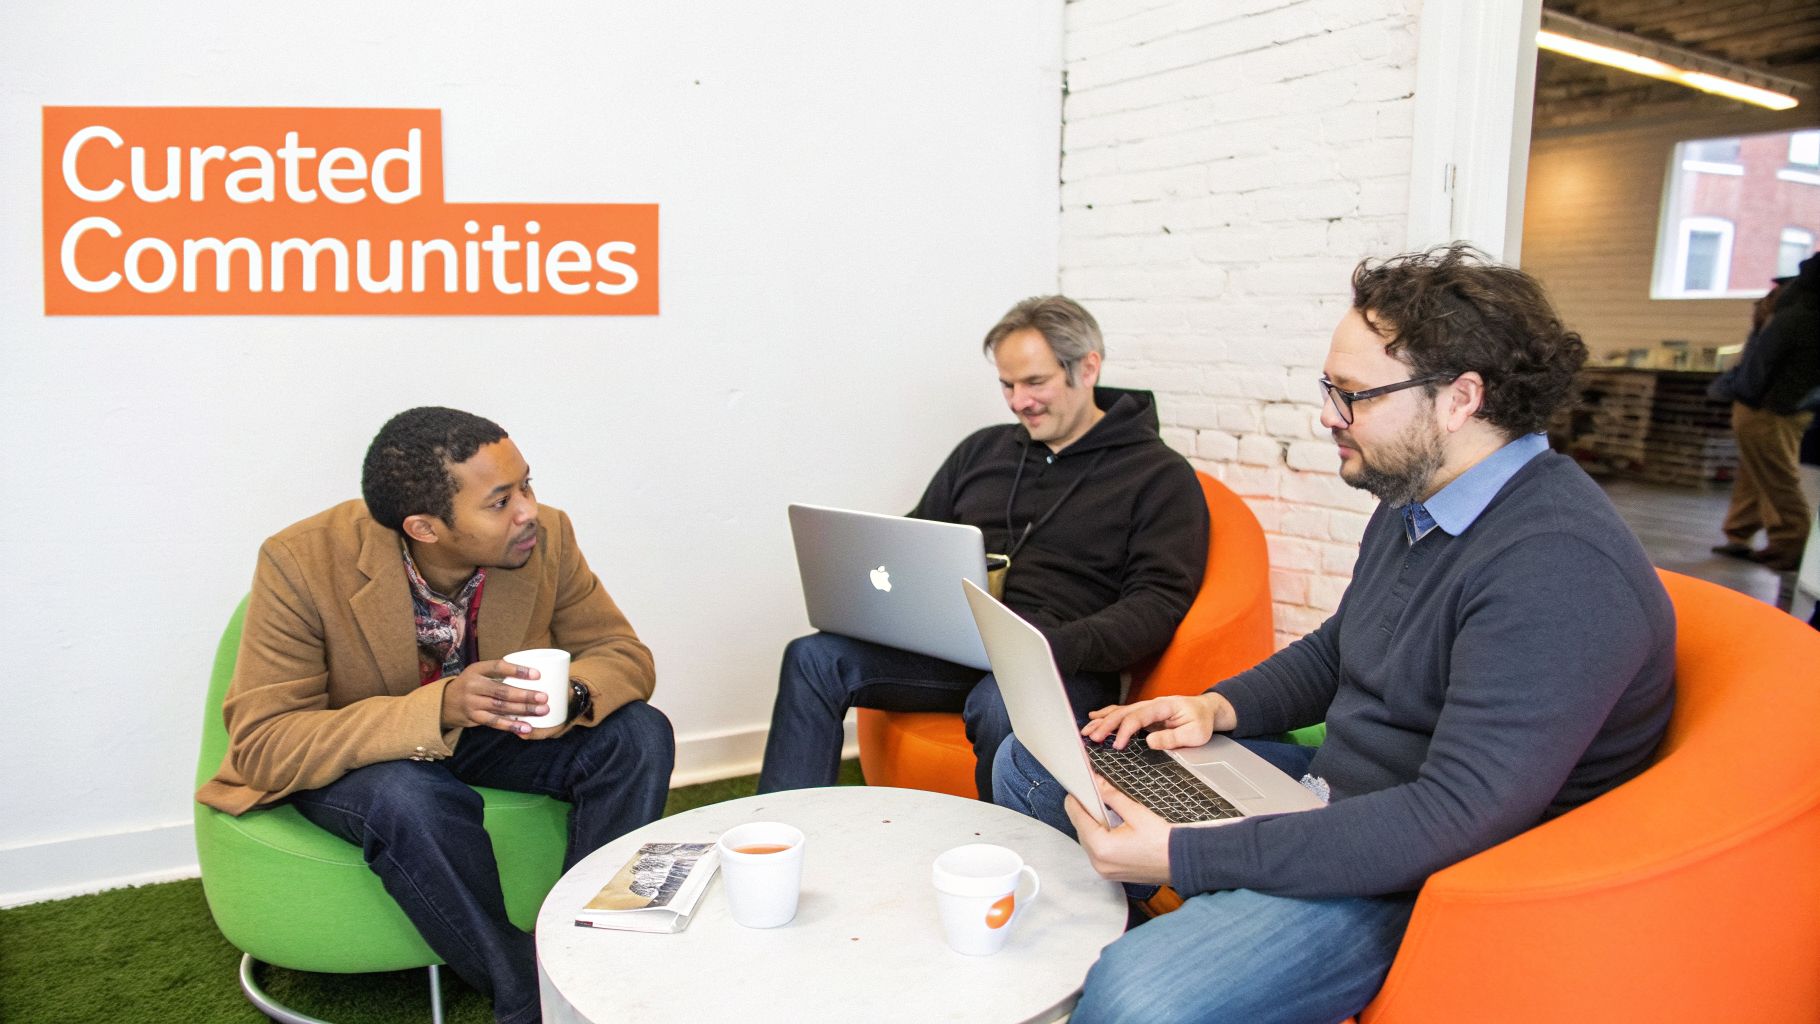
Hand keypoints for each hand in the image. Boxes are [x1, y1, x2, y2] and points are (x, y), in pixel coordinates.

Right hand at [440, 659, 553, 734]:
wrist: (445, 702)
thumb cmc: (472, 684)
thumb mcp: (480, 673)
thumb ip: (500, 673)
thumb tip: (534, 676)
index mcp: (477, 669)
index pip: (498, 667)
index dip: (517, 670)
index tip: (537, 674)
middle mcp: (473, 686)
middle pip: (502, 691)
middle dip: (525, 695)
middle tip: (544, 697)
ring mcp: (472, 703)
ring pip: (501, 707)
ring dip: (523, 710)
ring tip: (542, 711)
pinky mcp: (474, 718)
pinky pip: (495, 722)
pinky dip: (511, 726)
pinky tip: (526, 728)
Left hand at [1063, 776, 1173, 884]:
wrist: (1183, 862)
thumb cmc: (1163, 841)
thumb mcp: (1136, 813)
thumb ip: (1111, 796)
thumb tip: (1097, 783)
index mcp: (1101, 847)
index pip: (1077, 816)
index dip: (1076, 798)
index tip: (1078, 787)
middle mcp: (1098, 862)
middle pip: (1080, 829)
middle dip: (1085, 811)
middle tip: (1093, 794)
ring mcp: (1104, 871)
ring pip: (1088, 841)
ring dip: (1092, 824)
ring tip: (1104, 809)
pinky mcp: (1111, 873)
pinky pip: (1097, 851)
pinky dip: (1100, 838)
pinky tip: (1111, 827)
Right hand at [1081, 692, 1234, 750]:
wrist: (1206, 710)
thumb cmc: (1201, 721)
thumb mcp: (1195, 734)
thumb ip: (1173, 738)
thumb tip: (1149, 742)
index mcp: (1163, 707)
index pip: (1138, 716)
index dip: (1125, 731)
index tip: (1117, 745)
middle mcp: (1151, 704)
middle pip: (1124, 712)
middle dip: (1106, 725)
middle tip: (1092, 738)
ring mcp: (1146, 708)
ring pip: (1120, 711)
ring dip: (1102, 721)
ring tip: (1086, 730)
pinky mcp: (1144, 713)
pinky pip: (1123, 713)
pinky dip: (1107, 715)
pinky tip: (1094, 718)